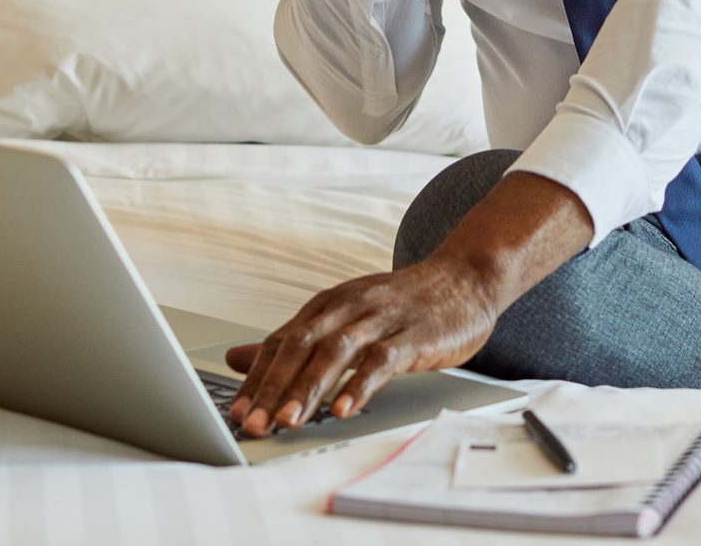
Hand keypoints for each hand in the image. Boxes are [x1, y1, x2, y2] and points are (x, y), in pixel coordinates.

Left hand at [222, 258, 498, 436]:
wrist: (465, 277)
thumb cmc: (402, 304)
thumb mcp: (343, 316)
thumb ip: (294, 340)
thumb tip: (237, 359)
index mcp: (327, 306)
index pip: (281, 342)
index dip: (256, 378)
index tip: (236, 412)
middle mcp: (348, 308)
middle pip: (300, 347)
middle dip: (273, 387)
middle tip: (253, 423)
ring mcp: (381, 319)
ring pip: (336, 353)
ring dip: (309, 388)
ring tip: (289, 420)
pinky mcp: (413, 335)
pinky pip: (382, 361)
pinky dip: (360, 385)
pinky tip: (344, 409)